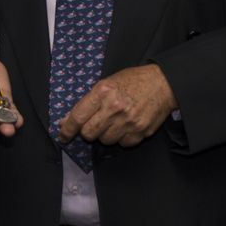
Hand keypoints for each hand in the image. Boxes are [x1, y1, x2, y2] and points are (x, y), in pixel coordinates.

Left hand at [57, 64, 176, 147]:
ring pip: (105, 140)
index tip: (62, 135)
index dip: (67, 129)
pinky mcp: (141, 132)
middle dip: (87, 132)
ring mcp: (129, 121)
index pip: (78, 116)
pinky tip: (126, 125)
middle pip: (89, 133)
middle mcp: (115, 107)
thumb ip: (89, 101)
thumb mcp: (107, 83)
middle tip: (93, 125)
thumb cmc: (133, 81)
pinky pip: (123, 144)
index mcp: (103, 92)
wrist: (163, 83)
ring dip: (105, 134)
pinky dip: (122, 138)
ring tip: (114, 121)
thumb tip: (68, 119)